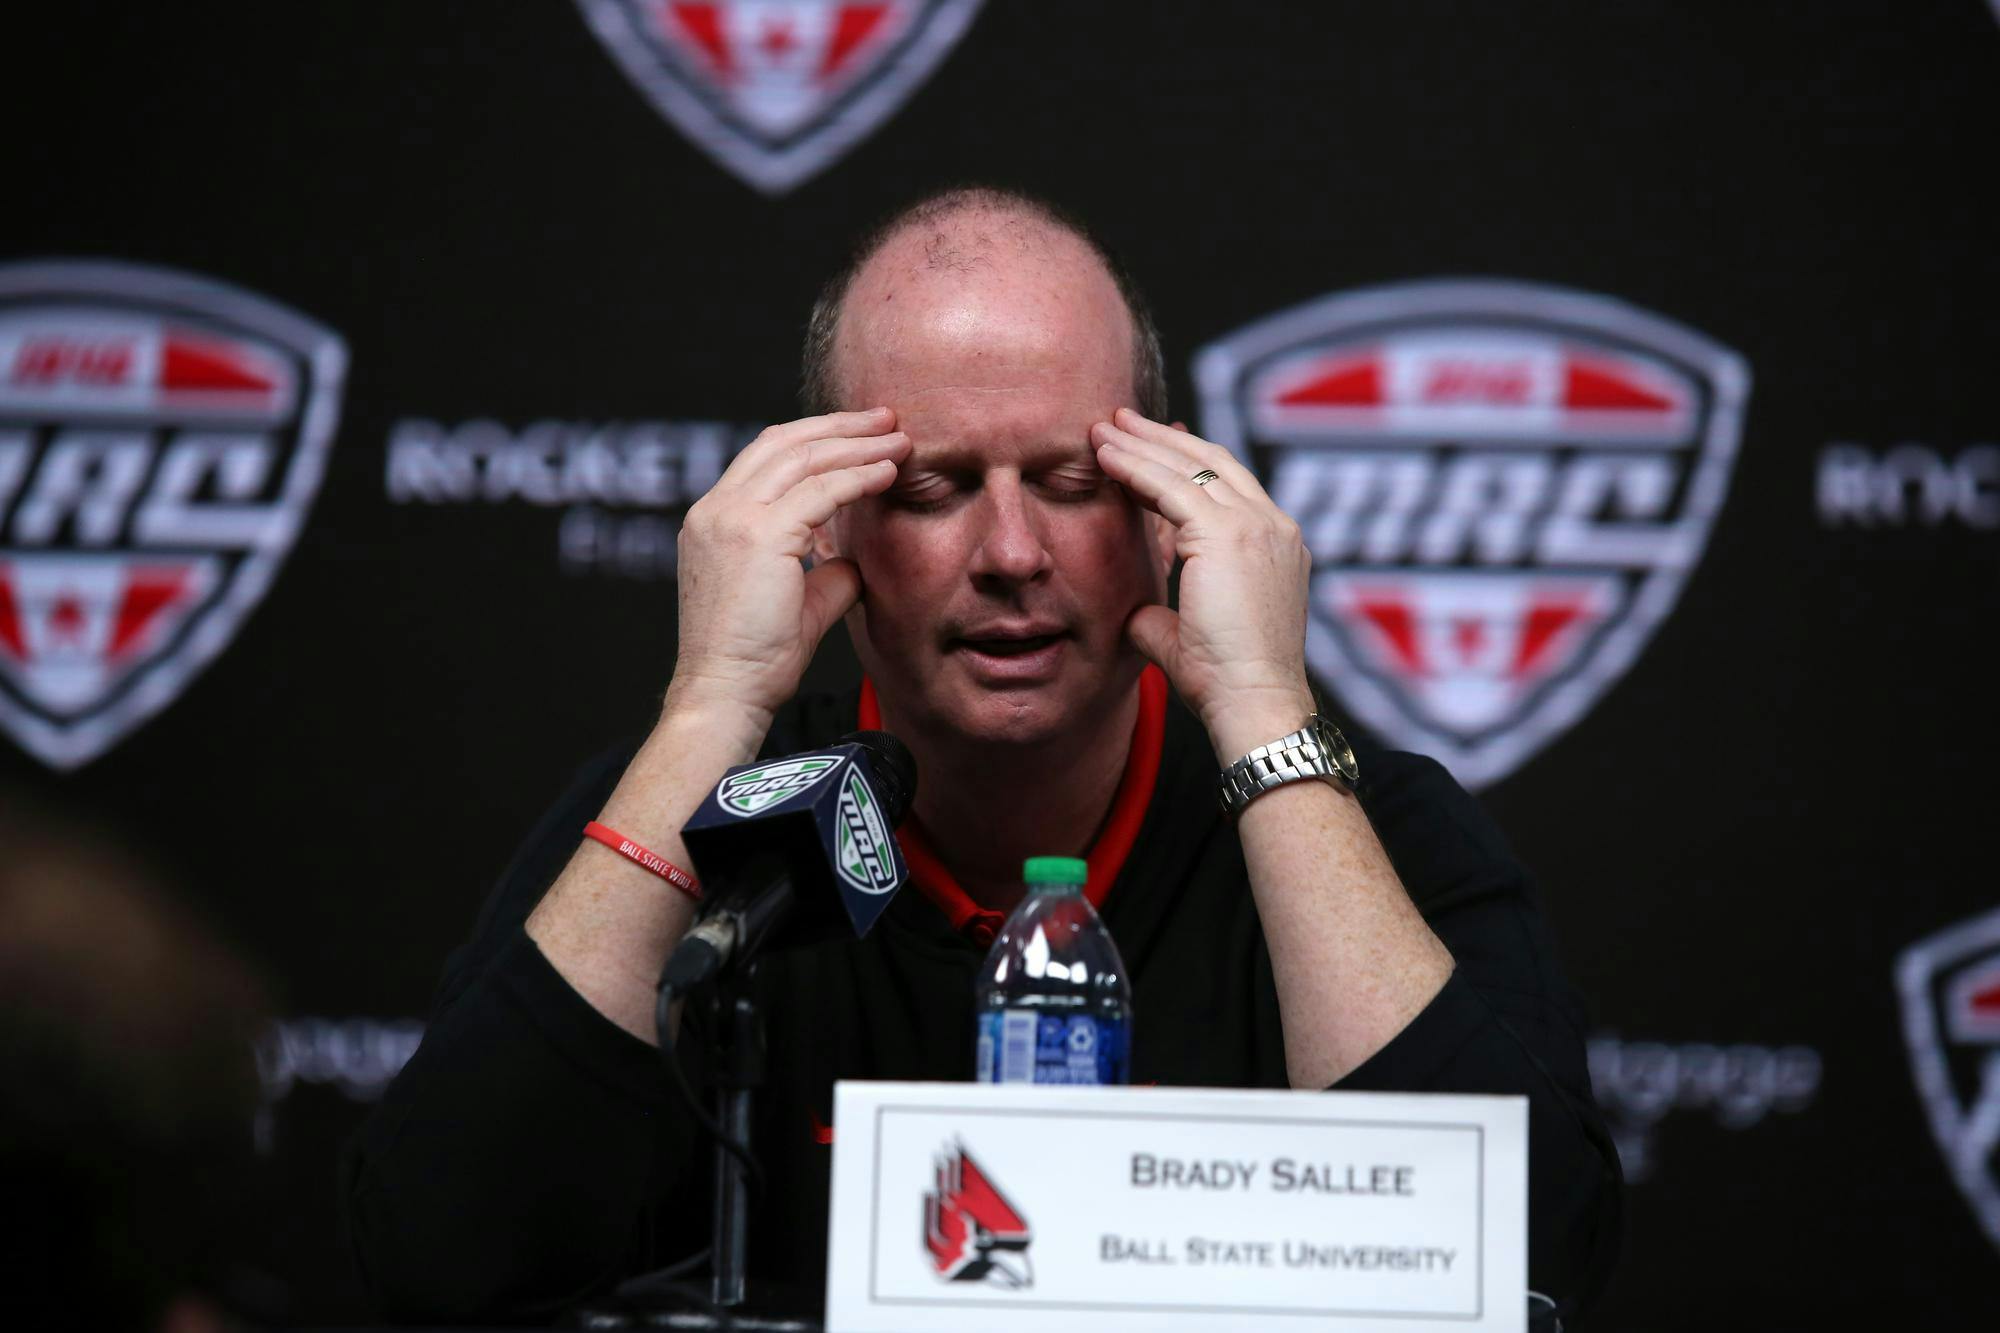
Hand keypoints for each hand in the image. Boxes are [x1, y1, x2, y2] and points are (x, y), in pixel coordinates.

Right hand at [666, 408, 908, 724]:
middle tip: (885, 419)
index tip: (860, 435)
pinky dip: (858, 477)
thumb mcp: (794, 599)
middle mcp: (715, 510)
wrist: (725, 692)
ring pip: (803, 458)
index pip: (766, 457)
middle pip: (783, 442)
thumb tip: (855, 555)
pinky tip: (887, 473)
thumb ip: (822, 568)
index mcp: (714, 520)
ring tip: (897, 439)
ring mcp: (731, 519)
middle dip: (840, 426)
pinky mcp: (757, 536)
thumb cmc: (756, 658)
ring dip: (856, 444)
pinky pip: (819, 491)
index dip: (817, 438)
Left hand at [1091, 408, 1315, 757]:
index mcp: (1276, 546)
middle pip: (1213, 463)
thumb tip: (1138, 614)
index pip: (1228, 486)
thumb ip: (1166, 616)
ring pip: (1189, 467)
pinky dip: (1134, 467)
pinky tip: (1104, 456)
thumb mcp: (1191, 635)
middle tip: (1123, 418)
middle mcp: (1273, 527)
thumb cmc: (1227, 684)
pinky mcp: (1227, 534)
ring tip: (1104, 427)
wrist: (1254, 702)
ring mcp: (1257, 526)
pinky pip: (1170, 487)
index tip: (1152, 446)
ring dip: (1142, 443)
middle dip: (1162, 438)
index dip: (1187, 462)